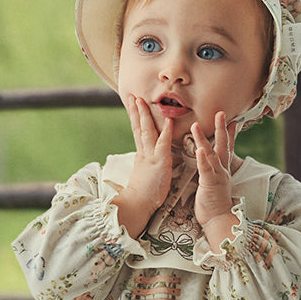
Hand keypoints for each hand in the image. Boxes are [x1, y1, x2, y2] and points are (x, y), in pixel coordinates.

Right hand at [113, 95, 172, 236]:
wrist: (139, 203)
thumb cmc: (144, 193)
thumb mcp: (145, 173)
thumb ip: (148, 163)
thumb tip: (149, 158)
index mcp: (141, 155)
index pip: (137, 132)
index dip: (135, 117)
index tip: (133, 104)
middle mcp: (144, 153)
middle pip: (139, 127)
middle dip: (136, 111)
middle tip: (132, 95)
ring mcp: (151, 157)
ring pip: (147, 132)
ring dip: (145, 115)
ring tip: (142, 101)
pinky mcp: (160, 163)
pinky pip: (163, 144)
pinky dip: (166, 132)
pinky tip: (168, 120)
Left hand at [193, 111, 238, 232]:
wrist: (219, 220)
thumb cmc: (213, 205)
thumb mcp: (214, 184)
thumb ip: (212, 172)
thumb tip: (209, 165)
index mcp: (222, 170)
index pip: (226, 148)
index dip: (229, 134)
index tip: (233, 120)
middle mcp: (222, 170)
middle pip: (222, 146)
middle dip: (221, 128)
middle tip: (220, 113)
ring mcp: (217, 176)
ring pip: (211, 154)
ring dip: (203, 139)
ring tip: (196, 125)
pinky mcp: (210, 185)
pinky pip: (206, 170)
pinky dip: (203, 159)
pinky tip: (199, 149)